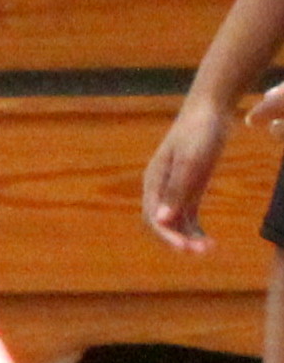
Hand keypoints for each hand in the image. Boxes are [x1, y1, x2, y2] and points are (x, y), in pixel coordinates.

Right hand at [147, 95, 239, 251]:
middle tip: (202, 251)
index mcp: (154, 182)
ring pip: (176, 222)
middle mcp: (160, 189)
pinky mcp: (190, 187)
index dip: (167, 236)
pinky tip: (208, 239)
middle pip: (162, 224)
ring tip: (209, 248)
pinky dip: (195, 229)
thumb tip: (161, 220)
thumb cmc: (199, 132)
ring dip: (189, 237)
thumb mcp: (191, 161)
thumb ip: (177, 191)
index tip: (185, 248)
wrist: (210, 110)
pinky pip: (188, 215)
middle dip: (179, 240)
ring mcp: (175, 189)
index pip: (153, 217)